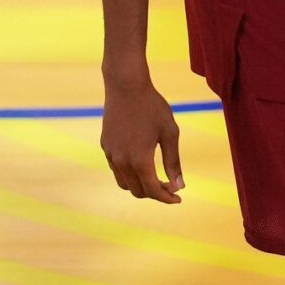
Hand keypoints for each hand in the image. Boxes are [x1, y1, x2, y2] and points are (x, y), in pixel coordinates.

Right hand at [100, 73, 183, 203]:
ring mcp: (110, 154)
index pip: (153, 191)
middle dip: (155, 193)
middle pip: (137, 191)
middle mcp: (121, 162)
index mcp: (139, 161)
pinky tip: (141, 162)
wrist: (126, 85)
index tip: (178, 198)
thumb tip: (179, 186)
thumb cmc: (152, 106)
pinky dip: (129, 174)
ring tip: (156, 177)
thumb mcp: (170, 133)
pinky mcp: (105, 146)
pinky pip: (116, 169)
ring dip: (140, 185)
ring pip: (124, 183)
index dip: (166, 198)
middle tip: (170, 185)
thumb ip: (173, 162)